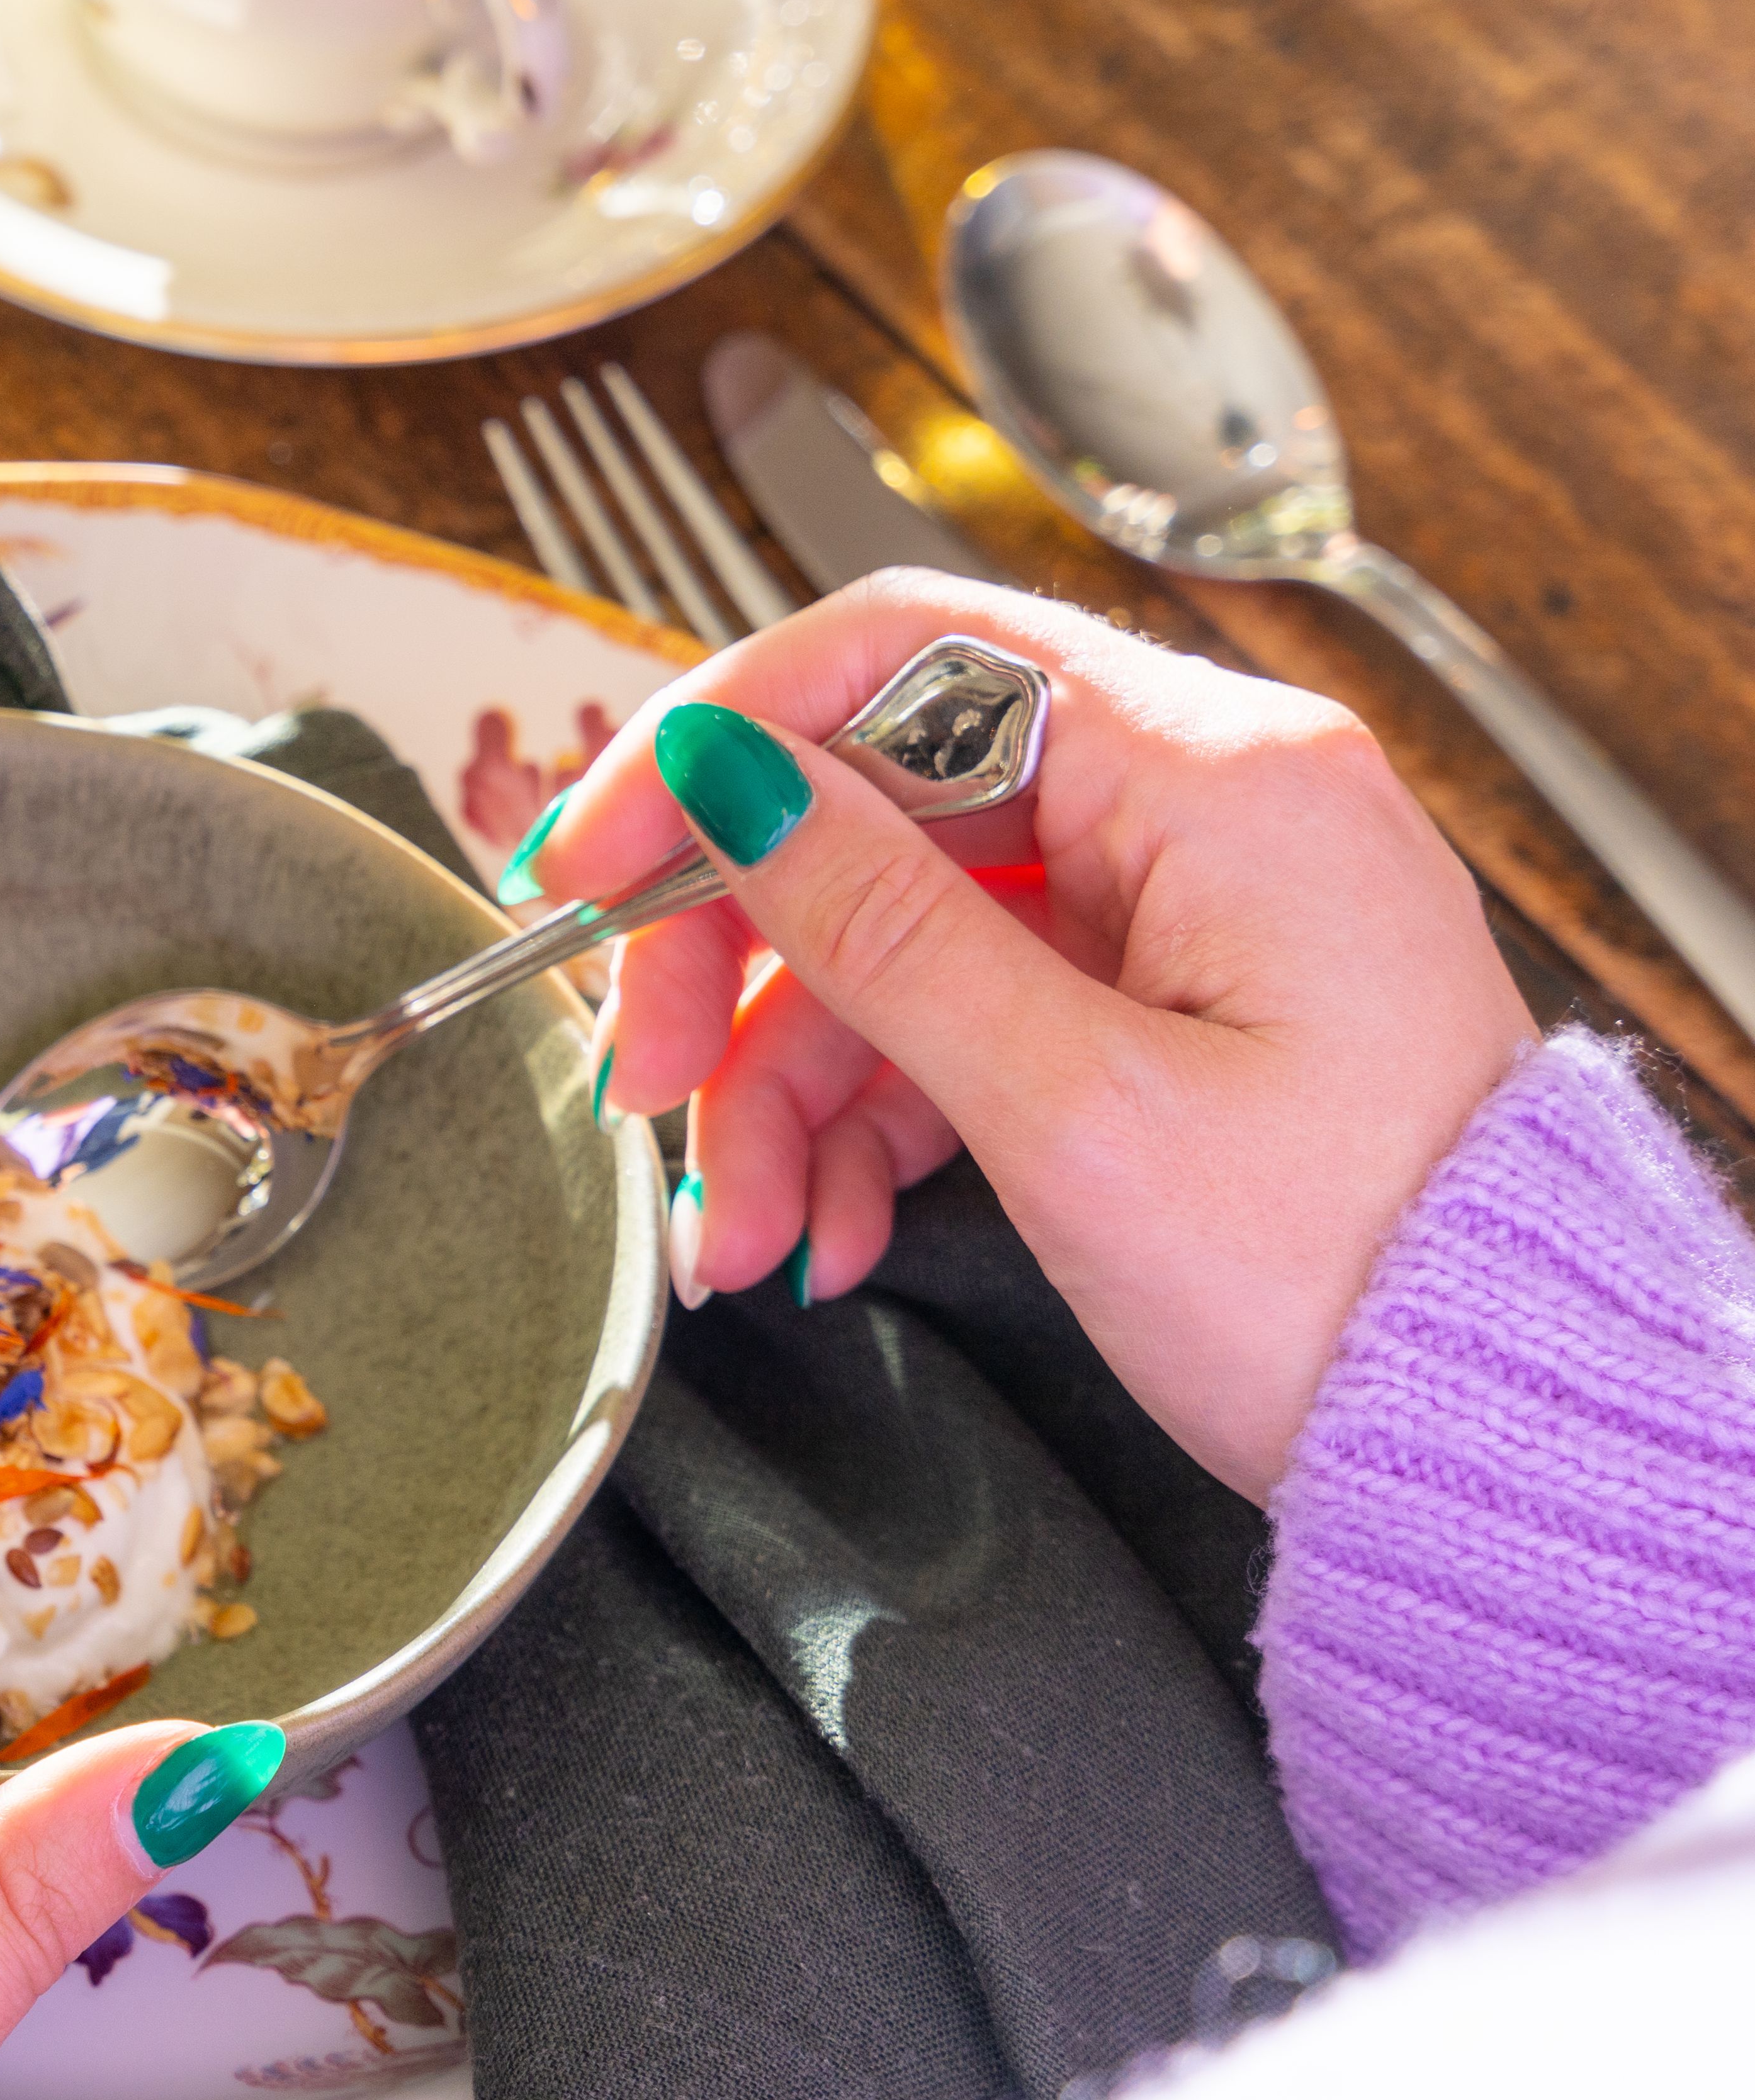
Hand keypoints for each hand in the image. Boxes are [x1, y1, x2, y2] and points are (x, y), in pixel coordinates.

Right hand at [504, 572, 1530, 1492]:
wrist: (1505, 1443)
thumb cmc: (1353, 1289)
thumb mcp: (1074, 1110)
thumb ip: (881, 926)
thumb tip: (725, 773)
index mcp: (1219, 776)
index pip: (901, 656)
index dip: (716, 744)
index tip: (594, 859)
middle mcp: (1205, 805)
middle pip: (874, 807)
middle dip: (730, 960)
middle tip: (638, 1081)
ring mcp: (1182, 906)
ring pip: (894, 934)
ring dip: (782, 1084)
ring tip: (740, 1229)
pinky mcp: (1161, 1002)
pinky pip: (958, 1015)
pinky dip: (865, 1119)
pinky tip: (823, 1224)